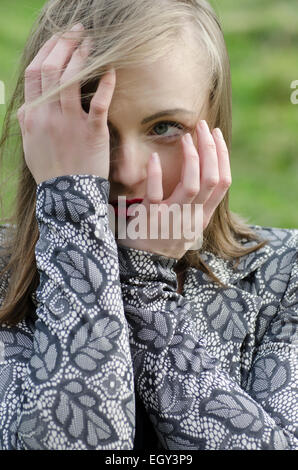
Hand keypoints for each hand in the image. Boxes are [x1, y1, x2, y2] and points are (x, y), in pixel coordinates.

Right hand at [17, 24, 115, 184]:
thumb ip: (29, 123)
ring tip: (92, 42)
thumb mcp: (31, 145)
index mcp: (32, 116)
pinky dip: (106, 84)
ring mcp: (70, 123)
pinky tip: (112, 69)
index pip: (34, 73)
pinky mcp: (93, 133)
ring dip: (83, 56)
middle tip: (77, 31)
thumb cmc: (51, 171)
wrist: (68, 196)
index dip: (46, 51)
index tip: (57, 39)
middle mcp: (48, 115)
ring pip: (72, 80)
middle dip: (64, 44)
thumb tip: (27, 107)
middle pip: (51, 69)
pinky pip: (99, 103)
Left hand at [117, 120, 231, 259]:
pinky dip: (156, 174)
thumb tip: (205, 171)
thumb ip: (197, 204)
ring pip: (192, 185)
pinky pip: (155, 194)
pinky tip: (153, 158)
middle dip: (210, 149)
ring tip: (185, 138)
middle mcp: (192, 218)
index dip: (222, 157)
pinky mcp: (150, 220)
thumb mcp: (188, 225)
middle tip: (203, 127)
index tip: (216, 136)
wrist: (142, 266)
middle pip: (211, 179)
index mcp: (203, 217)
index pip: (223, 183)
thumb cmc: (163, 239)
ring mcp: (172, 220)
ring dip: (191, 158)